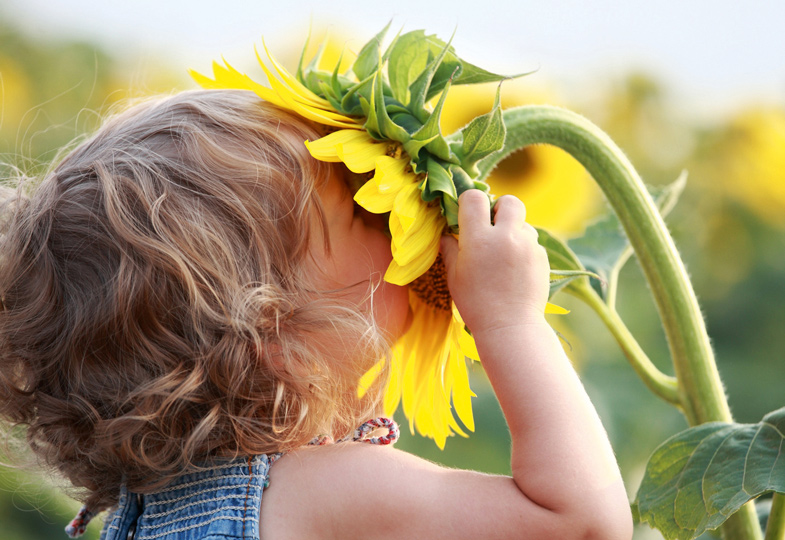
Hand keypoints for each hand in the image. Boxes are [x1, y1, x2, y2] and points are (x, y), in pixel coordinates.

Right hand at [440, 190, 549, 335]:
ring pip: (523, 223)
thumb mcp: (455, 277)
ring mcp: (528, 246)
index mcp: (479, 239)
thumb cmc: (475, 304)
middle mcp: (506, 236)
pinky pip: (532, 243)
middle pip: (509, 201)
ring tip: (504, 255)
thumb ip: (450, 250)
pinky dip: (523, 250)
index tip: (467, 215)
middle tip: (492, 227)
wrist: (510, 327)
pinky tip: (515, 270)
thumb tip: (446, 234)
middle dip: (500, 208)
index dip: (470, 202)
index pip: (475, 198)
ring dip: (514, 231)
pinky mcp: (542, 257)